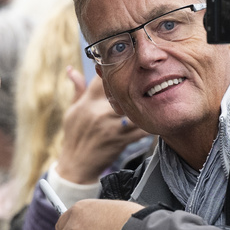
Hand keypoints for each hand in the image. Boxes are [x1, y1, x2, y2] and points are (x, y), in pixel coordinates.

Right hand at [54, 67, 146, 183]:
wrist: (77, 166)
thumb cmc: (75, 136)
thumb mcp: (72, 112)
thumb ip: (77, 90)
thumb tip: (72, 69)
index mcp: (88, 102)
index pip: (103, 78)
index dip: (116, 70)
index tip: (128, 64)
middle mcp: (99, 112)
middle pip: (124, 91)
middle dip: (137, 84)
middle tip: (149, 79)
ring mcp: (111, 126)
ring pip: (135, 108)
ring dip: (146, 104)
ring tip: (157, 97)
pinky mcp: (121, 140)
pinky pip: (142, 129)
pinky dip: (150, 124)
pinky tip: (156, 119)